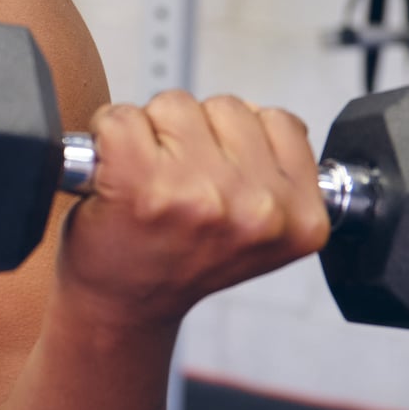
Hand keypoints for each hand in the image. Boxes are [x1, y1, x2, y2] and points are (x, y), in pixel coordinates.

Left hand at [55, 92, 330, 332]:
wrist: (123, 305)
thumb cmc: (179, 258)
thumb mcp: (261, 226)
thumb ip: (277, 171)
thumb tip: (262, 115)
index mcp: (301, 219)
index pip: (279, 122)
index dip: (238, 139)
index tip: (216, 175)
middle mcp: (257, 208)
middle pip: (226, 106)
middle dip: (196, 133)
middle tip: (177, 182)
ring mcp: (200, 195)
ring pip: (175, 104)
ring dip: (153, 131)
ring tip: (149, 179)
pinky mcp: (139, 183)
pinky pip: (122, 116)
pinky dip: (107, 133)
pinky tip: (114, 172)